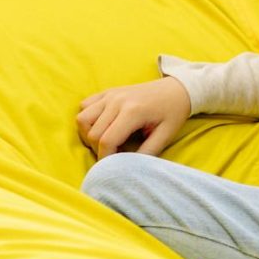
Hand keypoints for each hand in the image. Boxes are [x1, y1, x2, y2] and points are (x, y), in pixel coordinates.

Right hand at [76, 77, 190, 157]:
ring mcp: (110, 94)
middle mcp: (117, 100)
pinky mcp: (106, 92)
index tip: (112, 166)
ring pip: (82, 119)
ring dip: (88, 134)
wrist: (176, 90)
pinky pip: (84, 106)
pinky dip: (88, 119)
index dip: (105, 158)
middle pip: (92, 133)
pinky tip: (103, 126)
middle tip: (114, 154)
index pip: (106, 141)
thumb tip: (127, 168)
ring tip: (106, 140)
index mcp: (133, 111)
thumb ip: (147, 153)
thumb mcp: (166, 135)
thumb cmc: (172, 113)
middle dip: (98, 149)